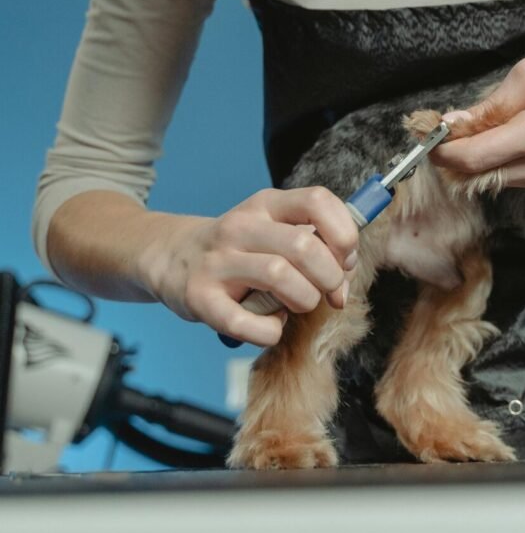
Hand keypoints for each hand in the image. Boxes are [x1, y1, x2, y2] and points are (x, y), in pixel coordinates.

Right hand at [140, 187, 358, 346]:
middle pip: (305, 245)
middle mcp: (241, 226)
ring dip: (304, 300)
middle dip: (330, 276)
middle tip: (327, 291)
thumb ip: (315, 244)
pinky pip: (246, 322)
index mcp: (266, 205)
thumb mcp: (273, 229)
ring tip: (298, 304)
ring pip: (280, 277)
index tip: (345, 259)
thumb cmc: (239, 249)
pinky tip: (270, 326)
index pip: (318, 200)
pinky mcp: (200, 297)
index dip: (344, 233)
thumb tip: (345, 278)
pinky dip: (269, 331)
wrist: (170, 257)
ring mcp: (218, 262)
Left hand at [431, 19, 524, 189]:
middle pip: (481, 175)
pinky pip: (516, 177)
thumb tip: (452, 125)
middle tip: (440, 128)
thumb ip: (490, 106)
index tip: (426, 134)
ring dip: (476, 159)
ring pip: (496, 179)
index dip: (442, 151)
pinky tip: (499, 136)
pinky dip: (498, 160)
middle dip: (455, 156)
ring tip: (472, 128)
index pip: (474, 159)